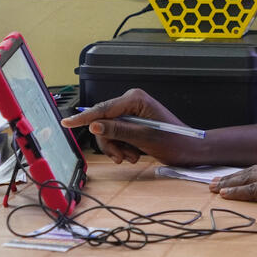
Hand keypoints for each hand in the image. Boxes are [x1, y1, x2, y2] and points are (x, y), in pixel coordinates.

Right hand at [60, 88, 202, 163]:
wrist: (190, 150)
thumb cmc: (174, 141)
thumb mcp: (143, 137)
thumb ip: (118, 130)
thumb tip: (94, 125)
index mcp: (134, 99)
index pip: (102, 108)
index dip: (84, 118)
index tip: (66, 122)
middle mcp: (131, 103)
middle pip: (103, 122)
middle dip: (110, 142)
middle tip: (121, 157)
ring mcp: (132, 113)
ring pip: (108, 132)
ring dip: (117, 148)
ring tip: (132, 156)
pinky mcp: (133, 124)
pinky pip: (117, 136)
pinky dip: (122, 148)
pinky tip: (134, 154)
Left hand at [210, 158, 256, 243]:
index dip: (243, 174)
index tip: (228, 180)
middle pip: (253, 170)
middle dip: (232, 177)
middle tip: (214, 183)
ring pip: (251, 178)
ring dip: (231, 184)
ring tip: (215, 189)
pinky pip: (254, 189)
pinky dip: (238, 192)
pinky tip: (226, 195)